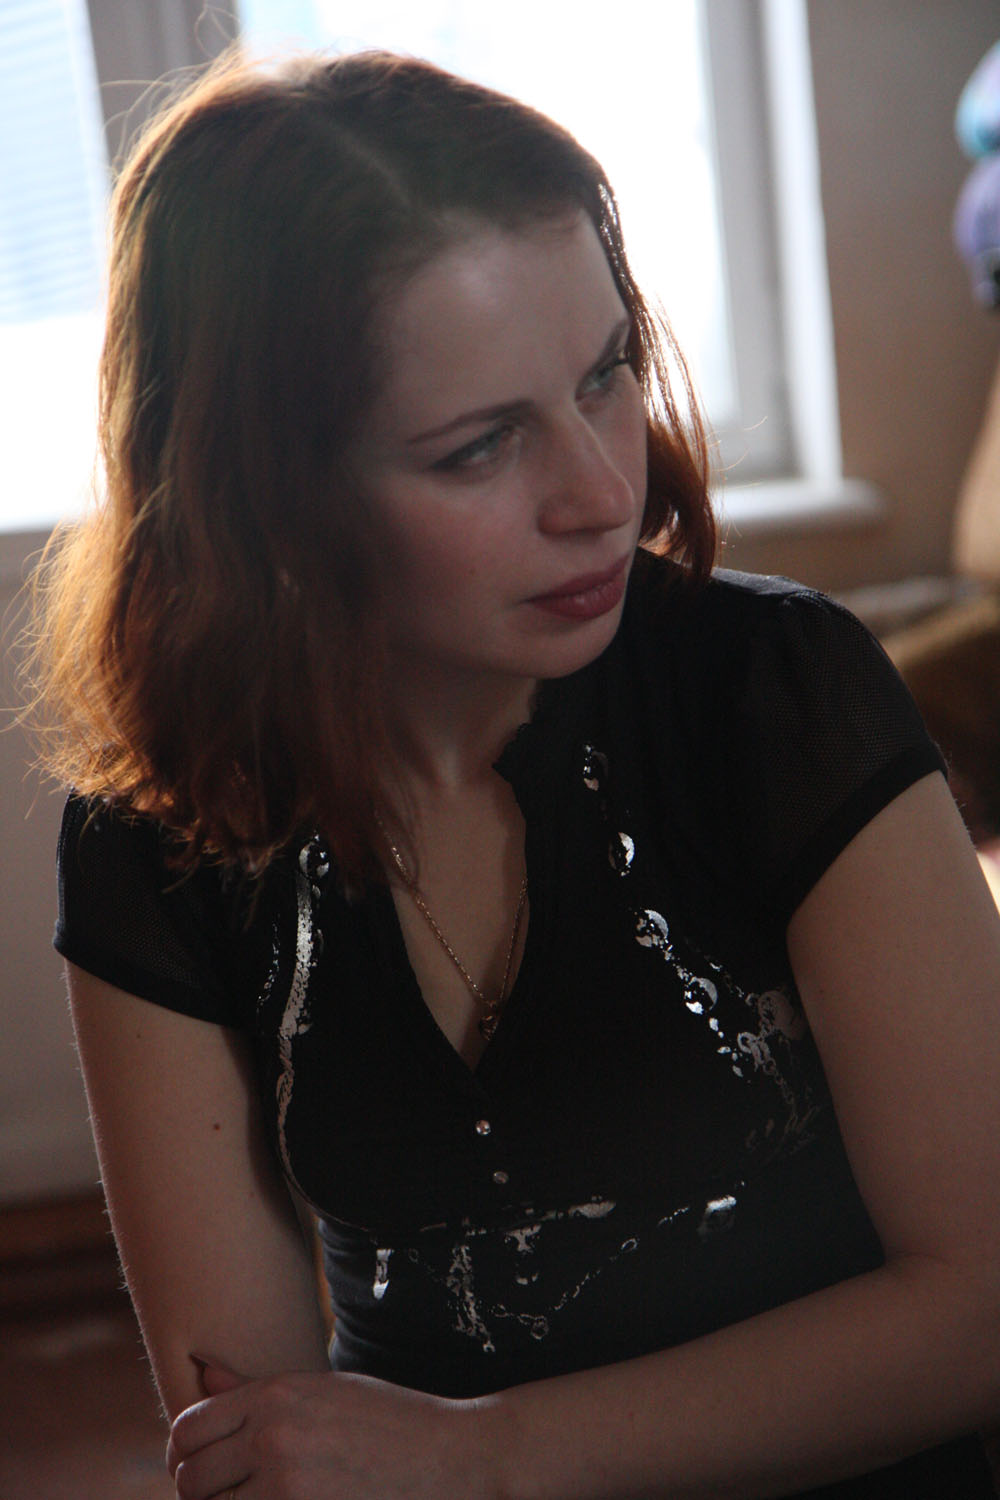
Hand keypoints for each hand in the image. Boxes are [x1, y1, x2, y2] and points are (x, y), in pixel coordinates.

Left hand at [167, 1360, 497, 1499]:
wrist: (451, 1457)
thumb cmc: (388, 1420)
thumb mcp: (322, 1389)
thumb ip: (253, 1389)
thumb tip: (200, 1371)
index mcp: (276, 1395)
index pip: (187, 1428)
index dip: (185, 1452)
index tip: (203, 1464)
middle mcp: (274, 1437)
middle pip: (190, 1479)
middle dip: (198, 1491)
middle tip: (225, 1493)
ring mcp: (287, 1488)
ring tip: (256, 1498)